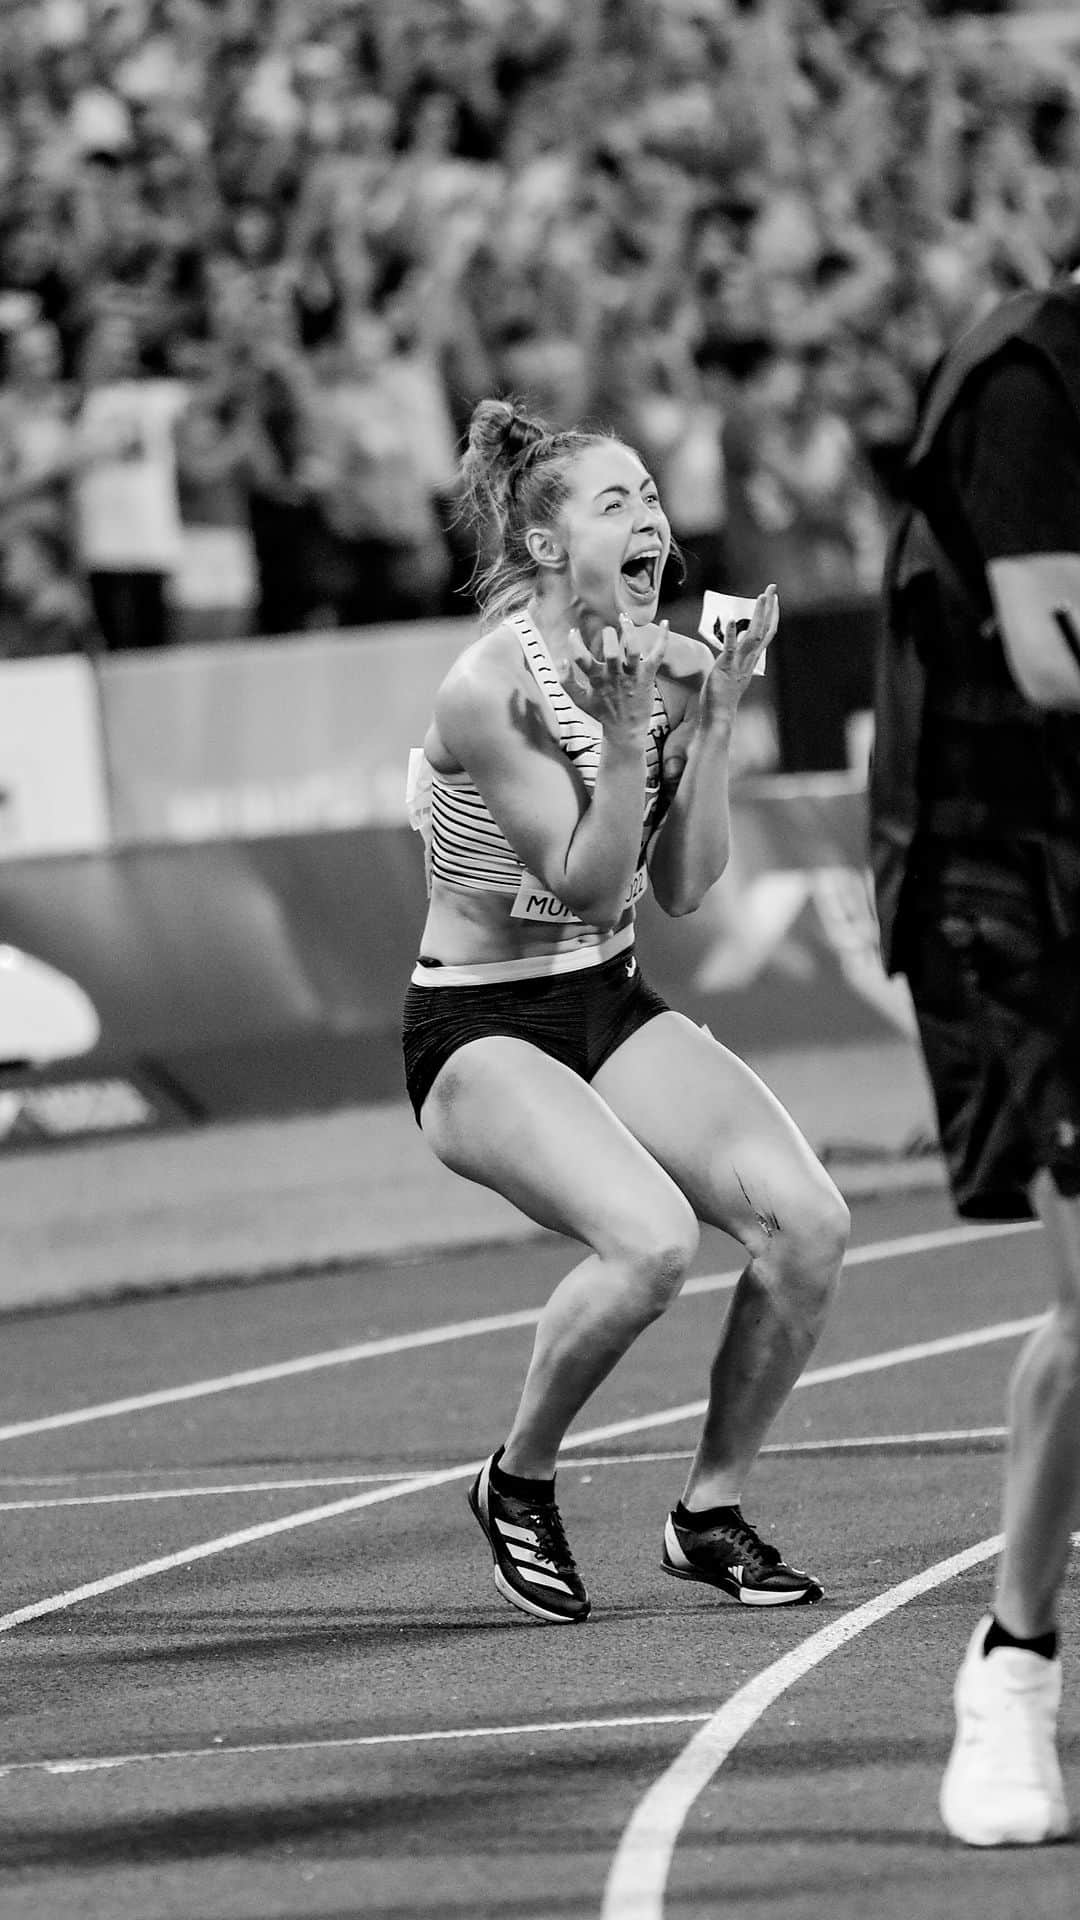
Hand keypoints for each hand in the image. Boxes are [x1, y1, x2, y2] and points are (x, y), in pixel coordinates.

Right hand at [558, 611, 668, 745]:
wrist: (626, 731)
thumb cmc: (602, 713)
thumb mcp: (579, 701)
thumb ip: (566, 682)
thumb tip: (562, 660)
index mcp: (597, 681)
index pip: (581, 658)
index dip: (575, 642)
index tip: (574, 632)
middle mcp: (615, 677)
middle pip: (610, 651)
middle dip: (607, 635)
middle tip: (607, 631)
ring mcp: (633, 676)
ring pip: (633, 649)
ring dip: (629, 631)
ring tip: (624, 618)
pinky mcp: (648, 676)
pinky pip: (658, 655)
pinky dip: (662, 638)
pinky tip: (665, 623)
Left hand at [701, 583, 777, 722]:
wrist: (719, 717)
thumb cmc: (722, 697)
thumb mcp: (733, 673)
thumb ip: (736, 660)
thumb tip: (734, 649)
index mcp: (751, 660)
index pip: (766, 634)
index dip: (770, 615)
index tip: (773, 598)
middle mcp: (749, 660)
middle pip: (764, 630)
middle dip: (769, 608)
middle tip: (772, 587)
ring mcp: (739, 664)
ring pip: (753, 636)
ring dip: (758, 615)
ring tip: (762, 597)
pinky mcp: (725, 669)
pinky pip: (730, 650)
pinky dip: (731, 635)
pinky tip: (731, 620)